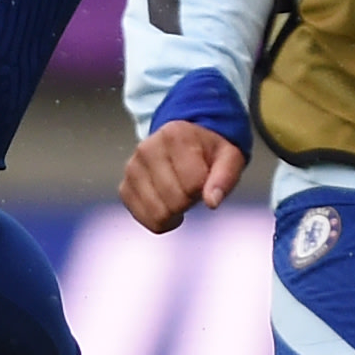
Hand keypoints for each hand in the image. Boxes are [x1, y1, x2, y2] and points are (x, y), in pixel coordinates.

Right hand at [117, 122, 246, 233]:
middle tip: (192, 187)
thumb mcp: (229, 158)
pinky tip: (166, 203)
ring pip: (158, 214)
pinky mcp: (124, 187)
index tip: (205, 178)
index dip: (205, 189)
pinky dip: (160, 218)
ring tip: (179, 193)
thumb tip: (212, 202)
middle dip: (190, 201)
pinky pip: (144, 219)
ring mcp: (132, 168)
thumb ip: (225, 178)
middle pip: (174, 201)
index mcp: (175, 135)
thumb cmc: (209, 152)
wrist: (186, 143)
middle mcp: (147, 149)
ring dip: (175, 212)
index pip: (193, 184)